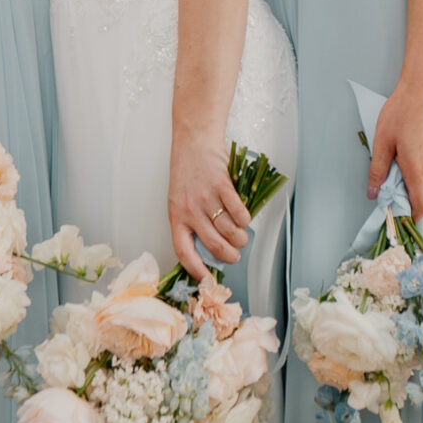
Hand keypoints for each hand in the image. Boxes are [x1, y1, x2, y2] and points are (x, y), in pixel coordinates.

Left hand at [168, 131, 251, 281]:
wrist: (194, 142)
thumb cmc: (187, 172)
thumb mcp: (179, 200)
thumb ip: (190, 221)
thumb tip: (207, 247)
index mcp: (176, 216)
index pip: (184, 251)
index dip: (196, 269)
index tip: (207, 280)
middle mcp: (190, 210)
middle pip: (214, 245)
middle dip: (229, 256)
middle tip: (235, 255)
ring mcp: (206, 198)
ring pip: (230, 231)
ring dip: (240, 239)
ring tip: (241, 237)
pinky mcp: (221, 186)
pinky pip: (239, 212)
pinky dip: (245, 220)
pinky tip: (244, 219)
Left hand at [368, 79, 422, 220]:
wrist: (421, 90)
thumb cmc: (402, 112)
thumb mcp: (382, 143)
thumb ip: (377, 171)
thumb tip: (373, 191)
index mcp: (418, 169)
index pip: (420, 205)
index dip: (410, 216)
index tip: (397, 218)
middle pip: (422, 195)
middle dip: (406, 199)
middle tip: (387, 193)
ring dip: (410, 183)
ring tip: (391, 170)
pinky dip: (415, 170)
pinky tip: (401, 157)